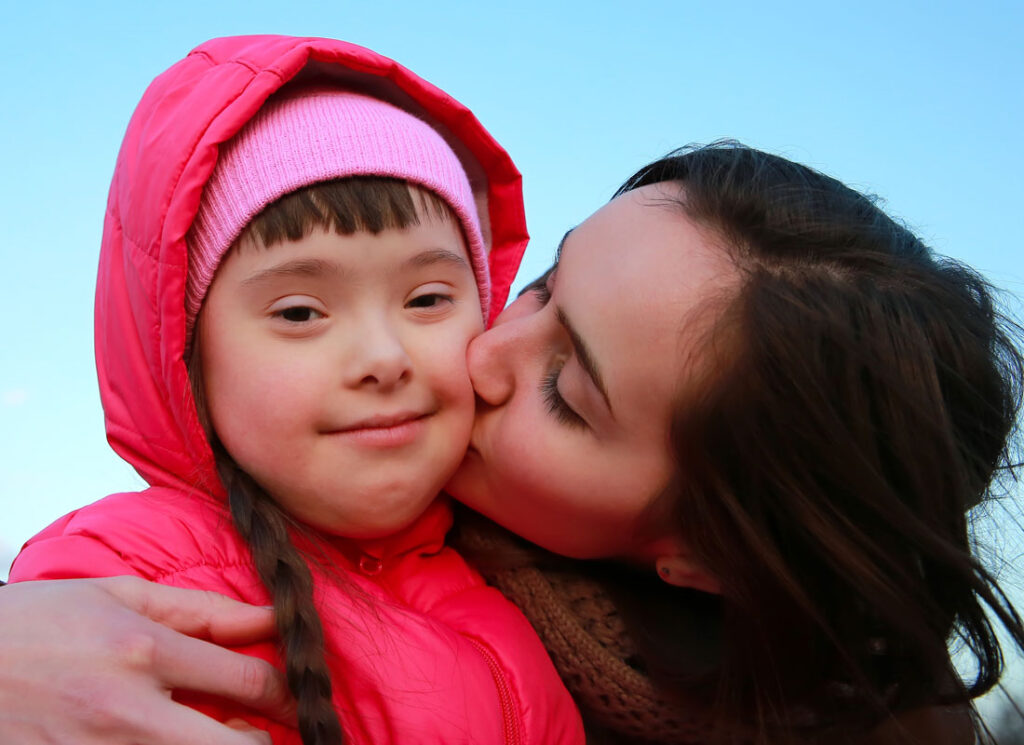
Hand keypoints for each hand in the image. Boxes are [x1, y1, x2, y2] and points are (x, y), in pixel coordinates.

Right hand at [0, 576, 293, 743]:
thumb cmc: (35, 621)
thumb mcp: (118, 595)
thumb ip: (202, 610)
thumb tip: (269, 615)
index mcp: (143, 651)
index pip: (248, 680)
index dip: (284, 691)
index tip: (291, 692)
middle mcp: (127, 711)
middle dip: (262, 740)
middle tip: (261, 727)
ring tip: (215, 731)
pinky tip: (167, 740)